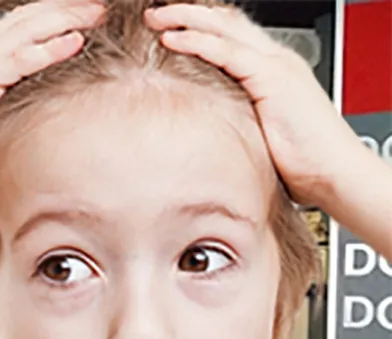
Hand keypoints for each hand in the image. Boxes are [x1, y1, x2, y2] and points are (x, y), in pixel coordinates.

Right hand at [0, 0, 105, 207]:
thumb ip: (0, 107)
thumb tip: (28, 111)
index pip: (16, 27)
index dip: (50, 17)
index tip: (82, 17)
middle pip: (25, 19)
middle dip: (64, 8)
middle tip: (98, 7)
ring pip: (27, 30)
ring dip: (65, 19)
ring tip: (96, 15)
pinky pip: (21, 59)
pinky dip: (50, 48)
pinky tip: (74, 42)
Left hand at [145, 4, 365, 207]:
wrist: (332, 174)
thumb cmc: (298, 162)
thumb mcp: (256, 131)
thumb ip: (233, 117)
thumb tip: (199, 125)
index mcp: (272, 69)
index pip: (231, 33)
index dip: (199, 25)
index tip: (166, 27)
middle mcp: (275, 59)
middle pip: (226, 21)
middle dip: (188, 14)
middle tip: (154, 15)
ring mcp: (275, 64)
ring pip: (224, 28)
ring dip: (186, 20)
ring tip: (156, 19)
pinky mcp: (272, 76)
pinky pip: (227, 51)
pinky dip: (197, 42)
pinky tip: (172, 38)